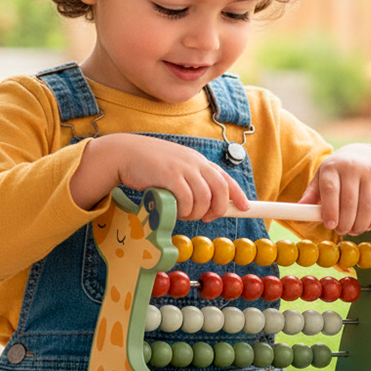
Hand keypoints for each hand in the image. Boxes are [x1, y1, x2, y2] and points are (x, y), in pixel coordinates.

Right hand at [71, 133, 248, 221]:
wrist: (125, 153)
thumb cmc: (149, 165)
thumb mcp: (176, 169)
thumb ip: (191, 180)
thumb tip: (207, 203)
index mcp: (198, 161)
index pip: (225, 177)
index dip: (238, 194)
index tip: (245, 208)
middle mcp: (195, 162)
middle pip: (220, 190)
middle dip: (218, 209)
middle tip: (207, 218)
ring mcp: (183, 168)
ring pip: (204, 198)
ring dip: (196, 213)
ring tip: (183, 214)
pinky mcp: (170, 176)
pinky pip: (186, 200)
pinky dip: (183, 210)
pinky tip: (173, 210)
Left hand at [297, 143, 370, 235]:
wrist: (364, 155)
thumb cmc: (337, 172)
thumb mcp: (321, 178)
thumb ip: (311, 195)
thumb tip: (298, 211)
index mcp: (332, 167)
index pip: (330, 189)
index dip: (330, 209)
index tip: (330, 225)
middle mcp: (352, 168)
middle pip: (349, 200)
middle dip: (345, 222)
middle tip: (341, 231)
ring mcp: (370, 173)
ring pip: (367, 206)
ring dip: (360, 224)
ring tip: (354, 230)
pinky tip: (367, 226)